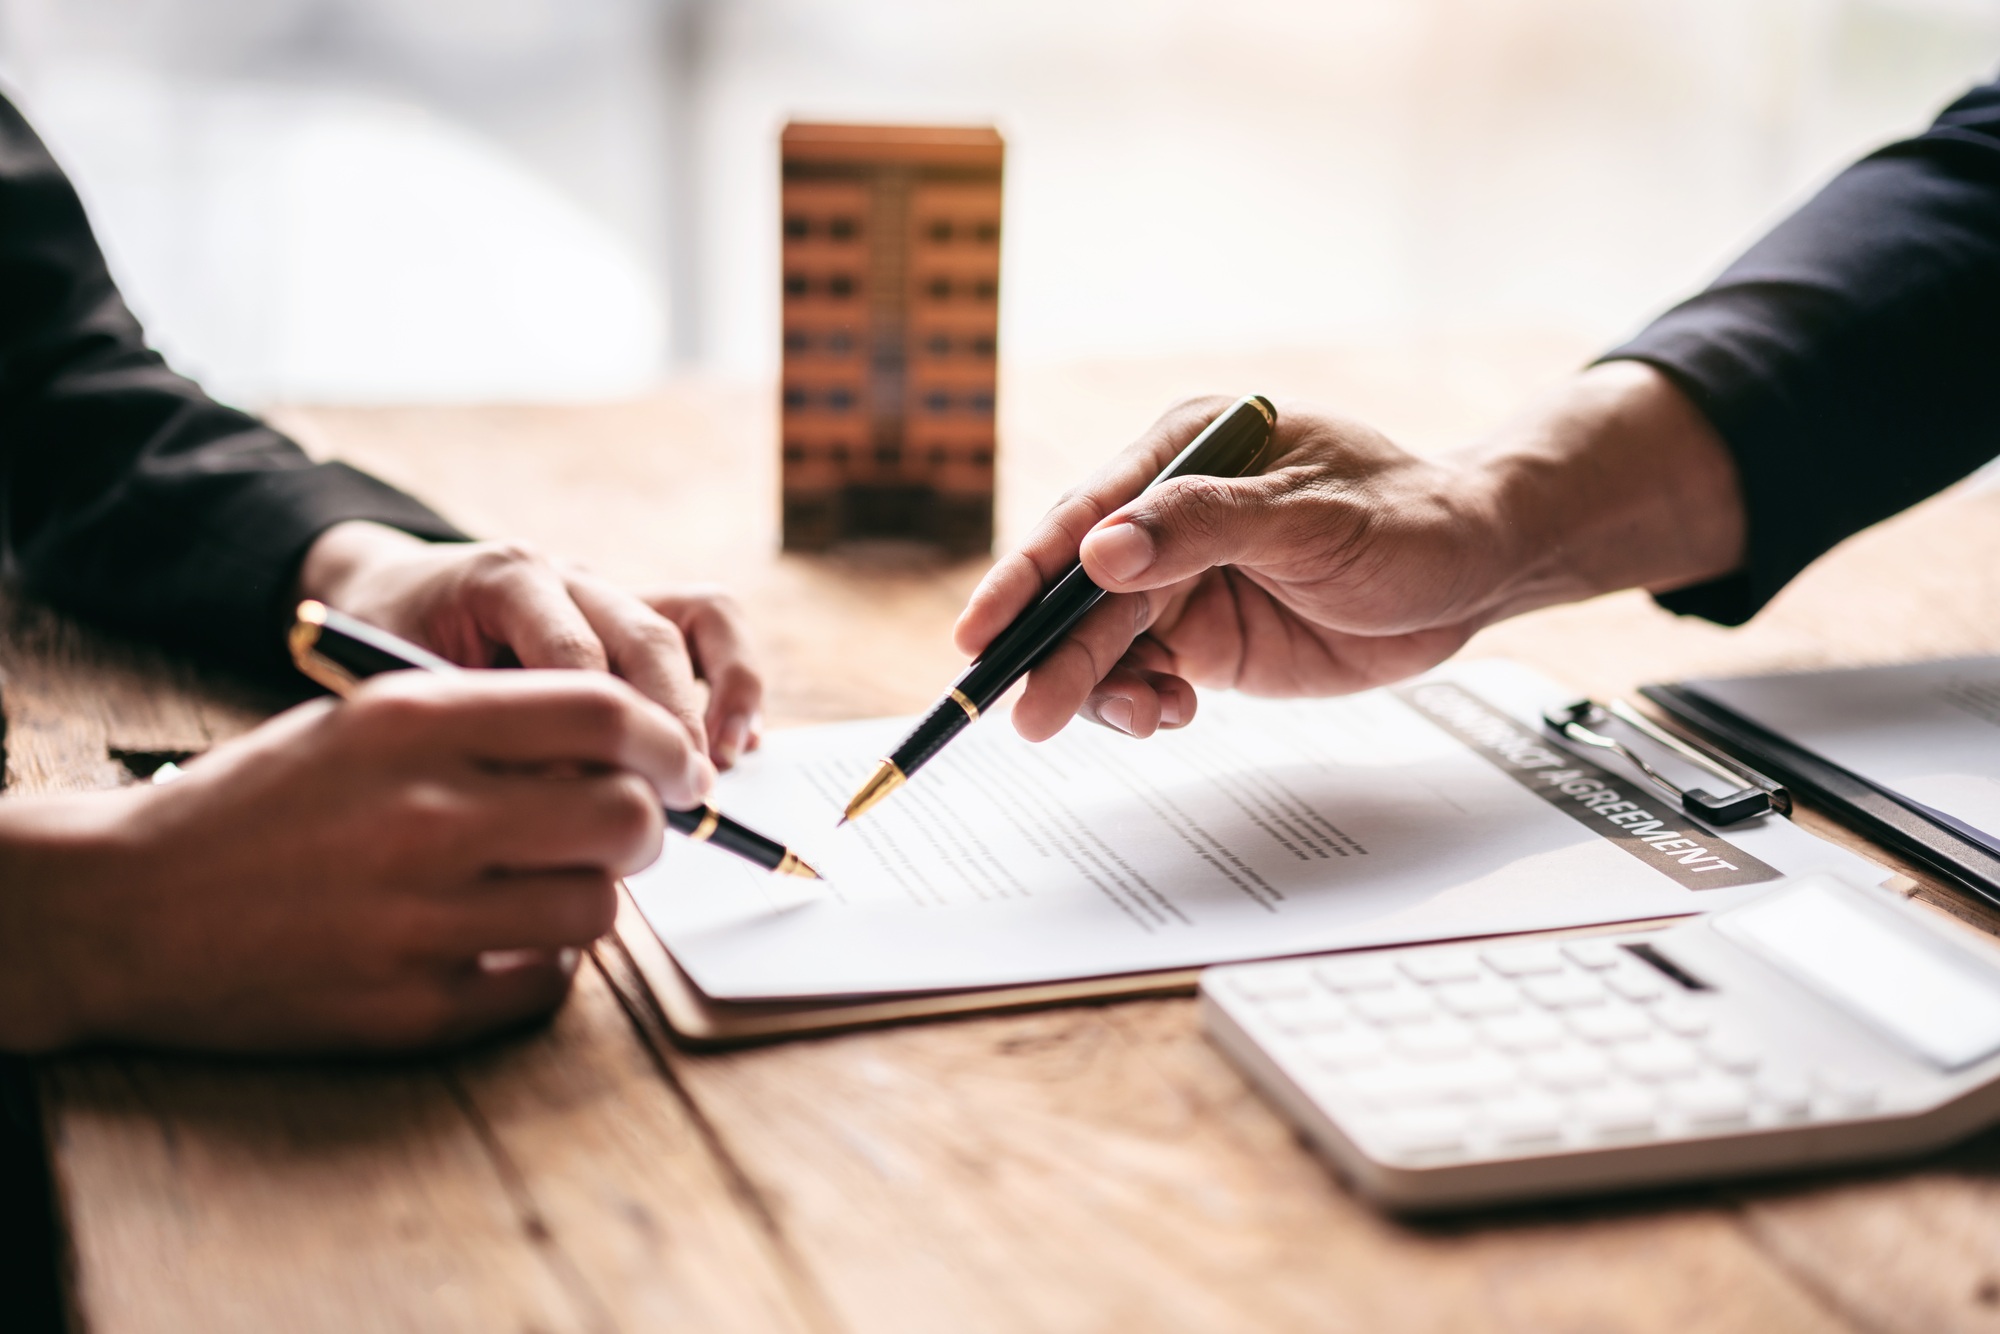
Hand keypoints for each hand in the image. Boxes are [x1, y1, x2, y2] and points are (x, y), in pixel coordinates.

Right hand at [0, 671, 707, 1052]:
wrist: (123, 909)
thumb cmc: (259, 805)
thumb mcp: (361, 724)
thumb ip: (488, 728)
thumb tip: (622, 757)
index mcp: (412, 725)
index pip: (600, 712)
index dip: (663, 739)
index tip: (677, 765)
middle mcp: (423, 817)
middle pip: (622, 816)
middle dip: (647, 825)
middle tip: (625, 831)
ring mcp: (415, 920)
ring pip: (598, 908)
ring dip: (595, 897)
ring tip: (551, 887)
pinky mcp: (407, 1009)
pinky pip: (544, 985)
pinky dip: (542, 965)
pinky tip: (501, 945)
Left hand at [300, 523, 762, 766]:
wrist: (389, 594)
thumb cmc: (385, 648)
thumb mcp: (395, 685)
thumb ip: (467, 727)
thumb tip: (550, 800)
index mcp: (504, 578)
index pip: (573, 655)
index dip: (594, 737)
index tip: (598, 802)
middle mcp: (569, 573)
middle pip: (646, 639)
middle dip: (668, 727)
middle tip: (671, 802)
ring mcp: (611, 585)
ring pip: (697, 619)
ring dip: (717, 700)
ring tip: (714, 769)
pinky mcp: (640, 606)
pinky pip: (710, 621)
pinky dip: (734, 678)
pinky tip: (736, 742)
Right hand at [955, 364, 1744, 740]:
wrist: (1476, 573)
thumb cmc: (1409, 522)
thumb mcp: (1314, 520)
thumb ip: (1205, 527)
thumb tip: (1101, 550)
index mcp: (1184, 453)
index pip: (1085, 516)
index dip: (1025, 577)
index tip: (981, 632)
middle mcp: (1170, 517)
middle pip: (1082, 592)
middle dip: (1052, 656)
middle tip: (1026, 716)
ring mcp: (1185, 580)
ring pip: (1105, 644)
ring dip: (1101, 688)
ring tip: (1143, 718)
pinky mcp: (1205, 637)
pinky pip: (1144, 676)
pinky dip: (1142, 705)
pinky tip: (1169, 716)